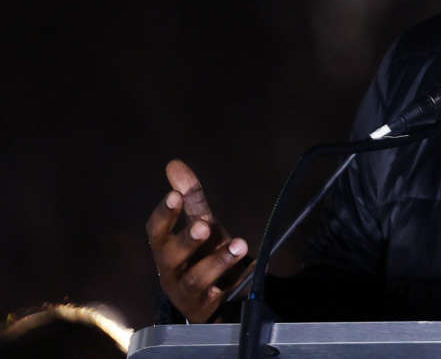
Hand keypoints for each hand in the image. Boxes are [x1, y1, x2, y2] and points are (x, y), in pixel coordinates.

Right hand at [145, 159, 251, 322]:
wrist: (216, 298)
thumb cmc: (201, 256)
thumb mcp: (200, 225)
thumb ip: (191, 199)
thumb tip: (174, 164)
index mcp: (166, 250)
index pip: (155, 232)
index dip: (164, 215)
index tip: (175, 196)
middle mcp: (171, 273)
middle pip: (171, 258)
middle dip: (187, 240)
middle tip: (205, 225)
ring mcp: (188, 294)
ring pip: (197, 280)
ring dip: (219, 261)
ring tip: (241, 243)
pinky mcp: (207, 310)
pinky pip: (220, 298)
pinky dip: (236, 283)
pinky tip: (250, 270)